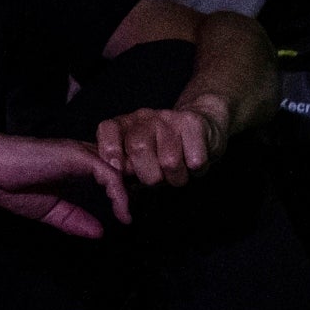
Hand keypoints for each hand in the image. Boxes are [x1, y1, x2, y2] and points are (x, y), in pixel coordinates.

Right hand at [0, 127, 125, 237]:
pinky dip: (120, 196)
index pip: (110, 173)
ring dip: (134, 193)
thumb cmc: (7, 184)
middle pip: (122, 168)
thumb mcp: (47, 210)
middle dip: (137, 189)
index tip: (128, 214)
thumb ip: (74, 219)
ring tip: (134, 216)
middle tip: (141, 213)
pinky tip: (123, 213)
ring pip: (122, 169)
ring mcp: (81, 154)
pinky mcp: (78, 156)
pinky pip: (110, 175)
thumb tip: (100, 233)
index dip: (124, 191)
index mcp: (74, 166)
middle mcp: (82, 156)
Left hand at [94, 95, 226, 192]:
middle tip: (158, 177)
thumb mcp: (138, 161)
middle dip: (149, 176)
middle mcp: (144, 117)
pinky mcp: (193, 123)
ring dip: (175, 177)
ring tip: (177, 170)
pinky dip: (195, 172)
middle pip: (139, 148)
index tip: (119, 170)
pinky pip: (194, 161)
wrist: (202, 127)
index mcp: (124, 125)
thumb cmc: (163, 151)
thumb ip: (124, 174)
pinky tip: (192, 163)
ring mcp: (169, 118)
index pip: (107, 129)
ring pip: (169, 162)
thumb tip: (116, 192)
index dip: (110, 150)